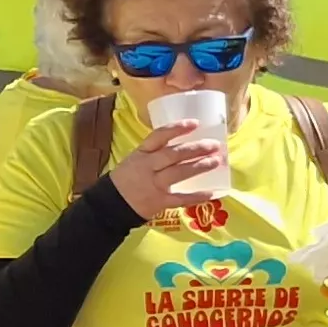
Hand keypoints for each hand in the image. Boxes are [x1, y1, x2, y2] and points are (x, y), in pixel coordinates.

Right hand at [109, 121, 226, 216]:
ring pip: (179, 173)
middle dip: (196, 148)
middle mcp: (148, 167)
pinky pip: (181, 198)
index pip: (159, 136)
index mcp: (142, 153)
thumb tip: (186, 141)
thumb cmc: (128, 177)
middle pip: (173, 154)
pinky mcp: (159, 201)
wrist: (111, 203)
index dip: (177, 128)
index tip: (195, 123)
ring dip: (199, 166)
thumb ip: (156, 151)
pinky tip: (212, 193)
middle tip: (214, 145)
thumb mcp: (136, 158)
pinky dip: (197, 196)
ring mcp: (154, 185)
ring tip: (216, 161)